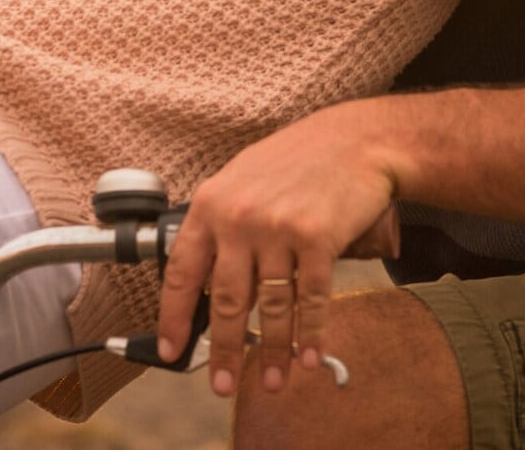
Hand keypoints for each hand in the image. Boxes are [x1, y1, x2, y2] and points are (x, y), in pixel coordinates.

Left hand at [157, 102, 401, 398]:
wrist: (355, 140)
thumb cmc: (298, 159)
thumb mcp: (243, 181)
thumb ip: (222, 228)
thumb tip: (211, 287)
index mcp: (212, 204)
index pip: (182, 272)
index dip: (174, 317)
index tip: (170, 350)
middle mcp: (241, 218)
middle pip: (226, 301)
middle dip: (223, 350)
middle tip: (221, 385)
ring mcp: (280, 229)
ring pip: (270, 306)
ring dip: (271, 351)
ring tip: (270, 380)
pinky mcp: (319, 239)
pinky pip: (311, 299)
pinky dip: (310, 333)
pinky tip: (308, 356)